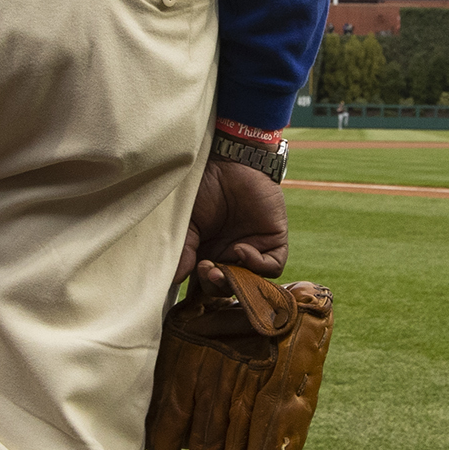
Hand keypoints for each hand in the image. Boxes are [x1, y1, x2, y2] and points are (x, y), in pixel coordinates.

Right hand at [175, 156, 286, 284]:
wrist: (228, 162)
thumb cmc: (202, 188)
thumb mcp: (187, 221)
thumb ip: (184, 250)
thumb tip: (174, 279)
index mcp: (209, 255)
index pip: (209, 285)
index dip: (202, 287)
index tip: (190, 276)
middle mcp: (232, 256)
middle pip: (230, 288)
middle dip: (217, 286)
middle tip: (207, 272)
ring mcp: (254, 249)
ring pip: (252, 282)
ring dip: (236, 280)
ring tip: (219, 269)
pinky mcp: (273, 241)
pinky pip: (272, 266)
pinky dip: (257, 264)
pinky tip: (241, 249)